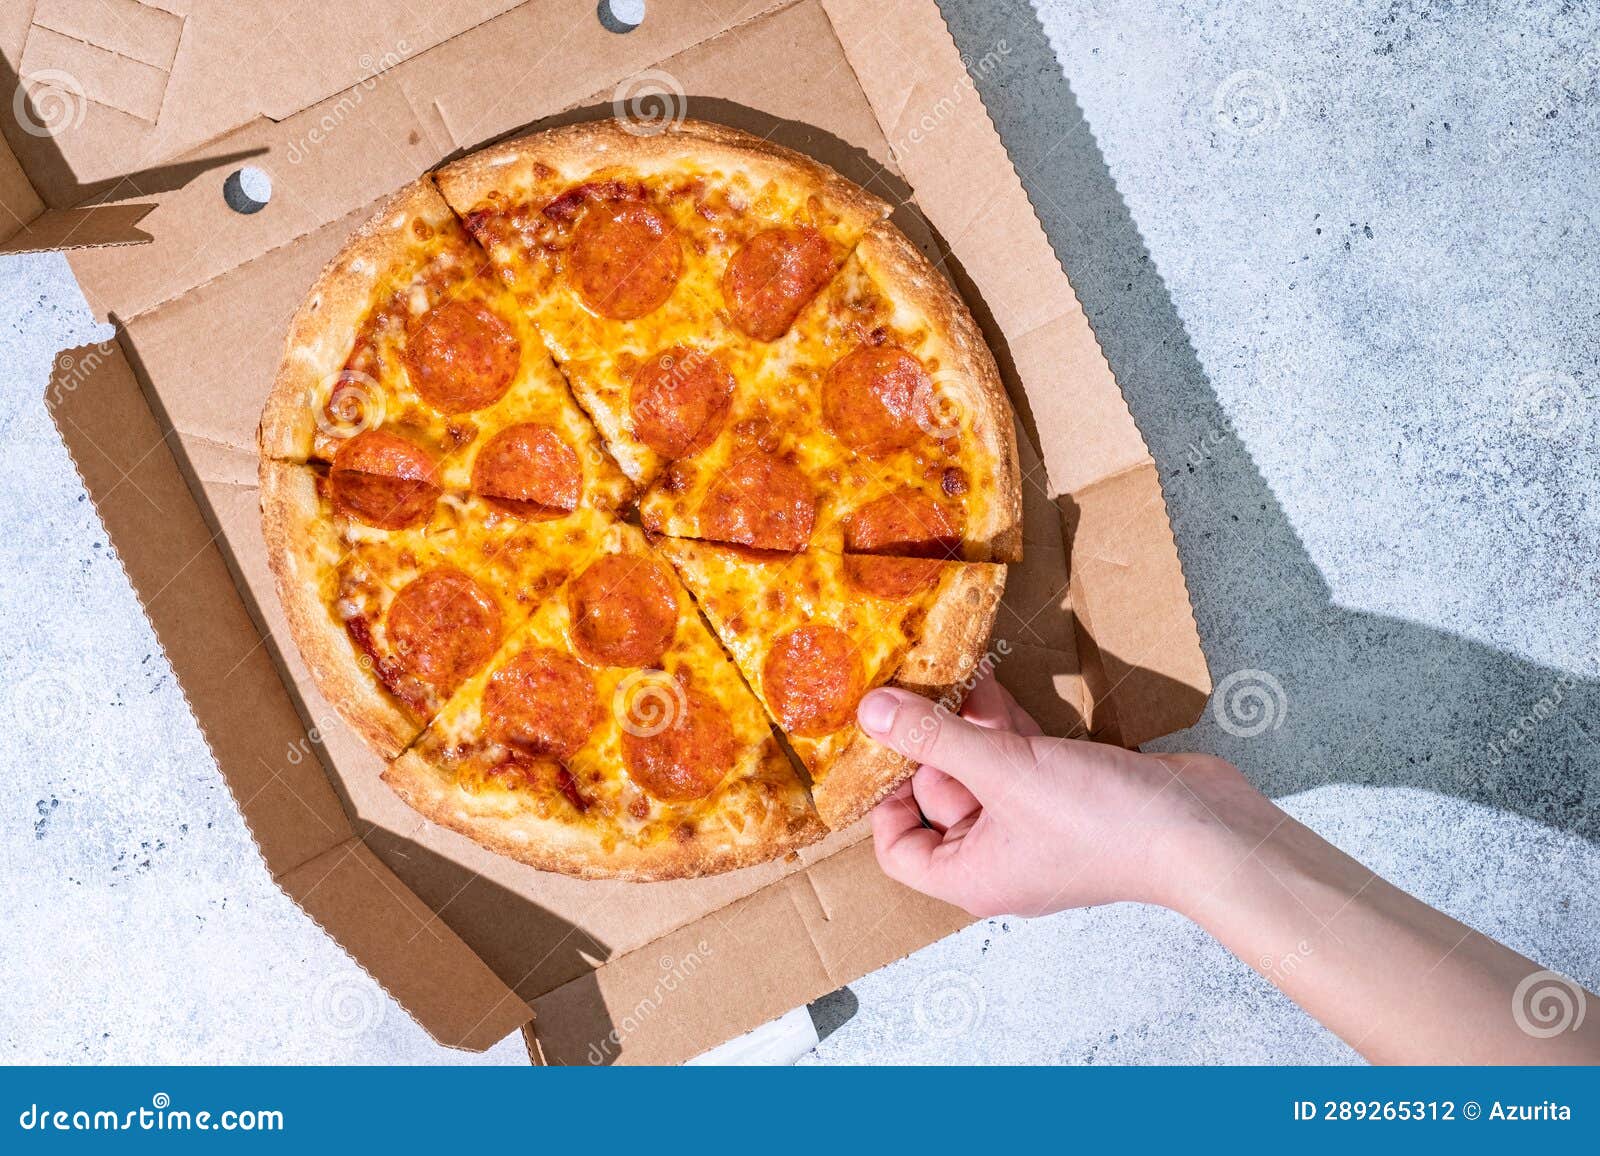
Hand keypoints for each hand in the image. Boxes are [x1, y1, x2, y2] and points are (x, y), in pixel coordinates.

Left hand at [859, 673, 1272, 917]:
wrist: (1204, 832)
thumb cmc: (1104, 824)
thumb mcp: (1005, 772)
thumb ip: (935, 737)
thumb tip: (869, 712)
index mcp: (972, 875)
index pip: (898, 850)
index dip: (885, 799)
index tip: (887, 744)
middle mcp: (999, 855)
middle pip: (939, 797)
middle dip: (937, 742)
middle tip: (928, 690)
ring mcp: (1035, 824)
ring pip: (982, 769)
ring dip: (970, 723)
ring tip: (959, 672)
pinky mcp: (1068, 792)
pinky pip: (1020, 756)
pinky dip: (1007, 722)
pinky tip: (994, 679)